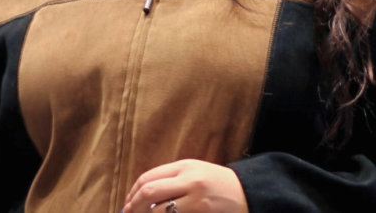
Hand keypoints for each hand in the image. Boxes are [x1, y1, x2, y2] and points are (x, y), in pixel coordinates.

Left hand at [122, 159, 248, 212]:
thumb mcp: (194, 172)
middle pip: (149, 192)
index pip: (148, 178)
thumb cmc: (217, 183)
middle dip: (134, 205)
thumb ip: (170, 179)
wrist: (249, 193)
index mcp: (184, 167)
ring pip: (160, 210)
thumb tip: (141, 194)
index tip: (127, 203)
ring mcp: (197, 200)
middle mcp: (189, 181)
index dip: (132, 192)